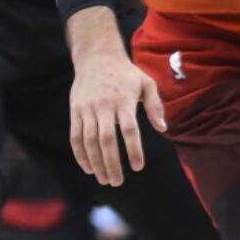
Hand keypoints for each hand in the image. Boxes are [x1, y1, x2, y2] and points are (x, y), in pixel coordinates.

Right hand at [69, 33, 165, 186]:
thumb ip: (155, 106)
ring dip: (95, 163)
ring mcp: (87, 109)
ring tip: (104, 179)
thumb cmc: (127, 73)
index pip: (129, 130)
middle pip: (106, 140)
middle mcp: (104, 106)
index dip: (134, 150)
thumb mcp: (147, 83)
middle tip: (117, 182)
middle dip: (112, 163)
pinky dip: (80, 154)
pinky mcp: (75, 111)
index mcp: (124, 100)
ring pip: (89, 141)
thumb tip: (164, 128)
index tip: (138, 167)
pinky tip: (89, 167)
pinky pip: (75, 137)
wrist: (97, 57)